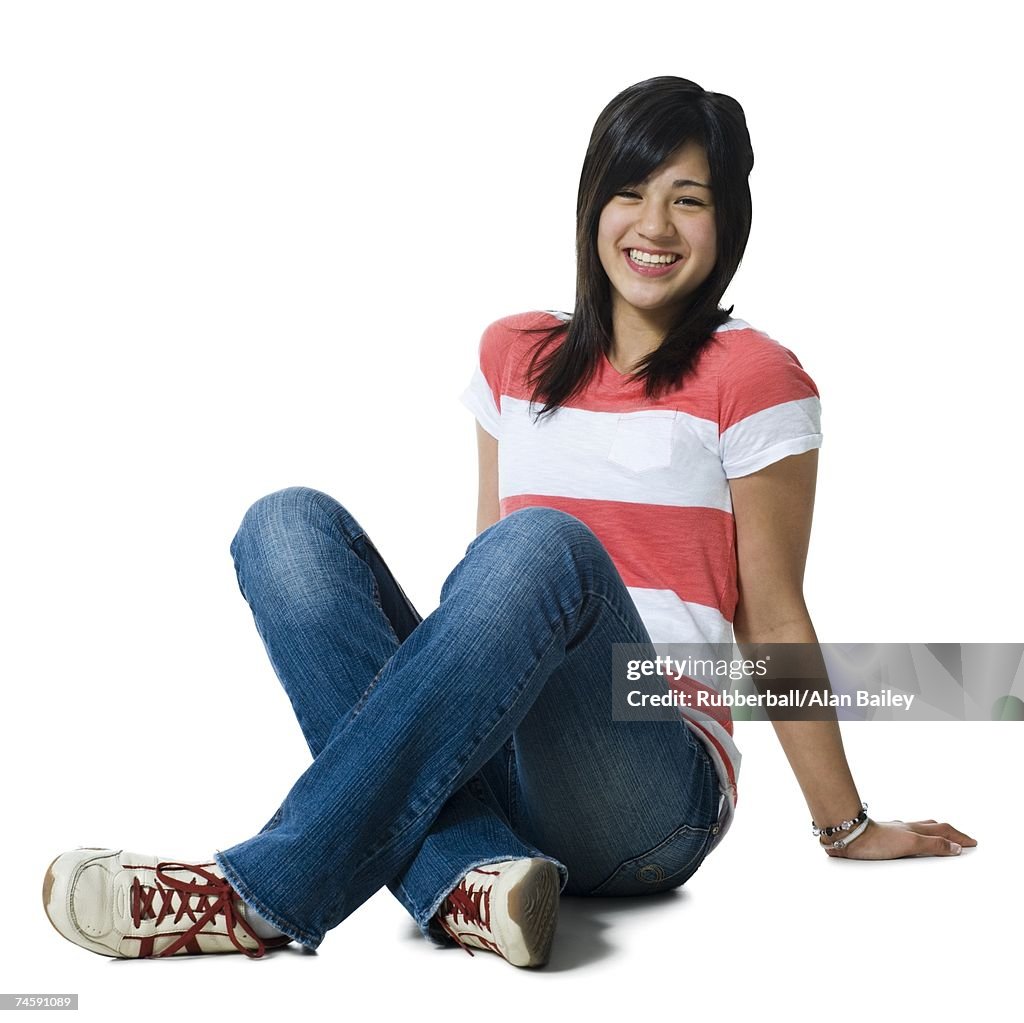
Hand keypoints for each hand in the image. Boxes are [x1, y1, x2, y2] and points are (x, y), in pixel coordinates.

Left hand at [822, 819, 976, 859]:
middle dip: (949, 832)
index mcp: (915, 830)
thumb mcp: (911, 844)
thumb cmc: (876, 840)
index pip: (943, 831)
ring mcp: (893, 832)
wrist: (849, 836)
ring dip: (932, 833)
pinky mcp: (882, 838)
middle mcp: (905, 828)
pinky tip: (907, 841)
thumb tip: (956, 847)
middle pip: (932, 827)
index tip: (972, 842)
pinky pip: (904, 836)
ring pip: (918, 829)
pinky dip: (914, 837)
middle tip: (960, 838)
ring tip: (939, 836)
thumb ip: (933, 845)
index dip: (959, 837)